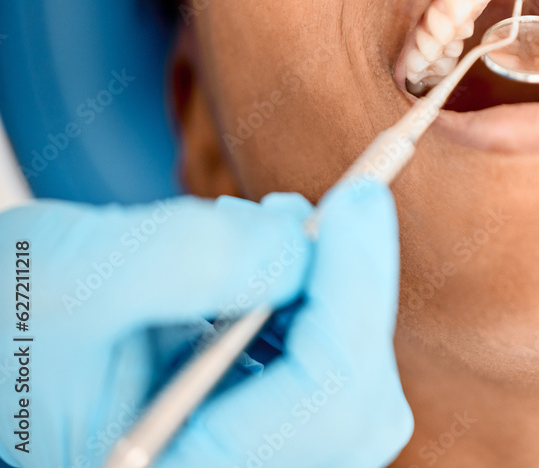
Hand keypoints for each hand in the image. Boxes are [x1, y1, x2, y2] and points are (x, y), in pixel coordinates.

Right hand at [157, 182, 412, 467]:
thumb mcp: (75, 273)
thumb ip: (189, 257)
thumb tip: (301, 240)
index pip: (328, 404)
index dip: (355, 291)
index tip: (356, 199)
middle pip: (359, 406)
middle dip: (356, 292)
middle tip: (336, 206)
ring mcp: (240, 450)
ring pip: (347, 385)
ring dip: (332, 289)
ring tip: (271, 222)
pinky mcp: (245, 417)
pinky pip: (313, 366)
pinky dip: (306, 298)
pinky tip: (261, 252)